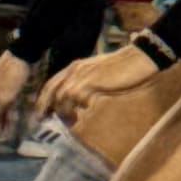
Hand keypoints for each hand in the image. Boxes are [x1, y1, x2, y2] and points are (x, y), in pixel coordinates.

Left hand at [38, 42, 162, 125]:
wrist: (139, 58)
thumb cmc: (124, 67)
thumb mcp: (101, 74)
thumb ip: (89, 85)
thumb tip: (82, 101)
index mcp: (77, 66)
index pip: (53, 82)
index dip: (45, 98)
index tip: (42, 112)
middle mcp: (75, 69)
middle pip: (51, 89)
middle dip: (44, 106)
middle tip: (42, 120)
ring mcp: (82, 75)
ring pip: (62, 96)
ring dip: (63, 111)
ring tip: (69, 122)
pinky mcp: (90, 81)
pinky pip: (75, 98)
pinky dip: (75, 109)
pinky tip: (81, 116)